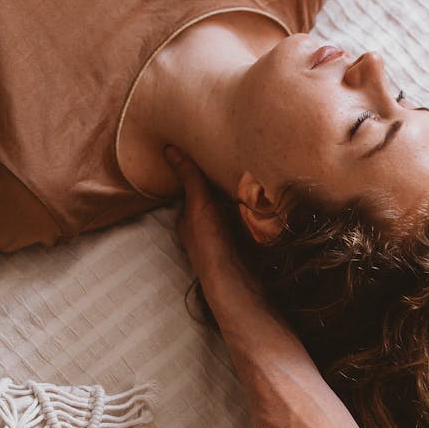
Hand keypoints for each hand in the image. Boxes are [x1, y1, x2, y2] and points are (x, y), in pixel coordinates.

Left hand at [164, 146, 258, 313]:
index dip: (197, 176)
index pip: (190, 192)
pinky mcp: (241, 244)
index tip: (206, 156)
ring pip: (229, 211)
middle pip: (211, 201)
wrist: (233, 279)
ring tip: (250, 175)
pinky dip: (250, 211)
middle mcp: (202, 230)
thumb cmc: (209, 243)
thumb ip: (189, 178)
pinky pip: (245, 221)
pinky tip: (260, 202)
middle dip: (220, 187)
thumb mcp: (197, 204)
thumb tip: (168, 148)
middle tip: (233, 162)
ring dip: (237, 198)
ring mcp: (222, 238)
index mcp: (187, 220)